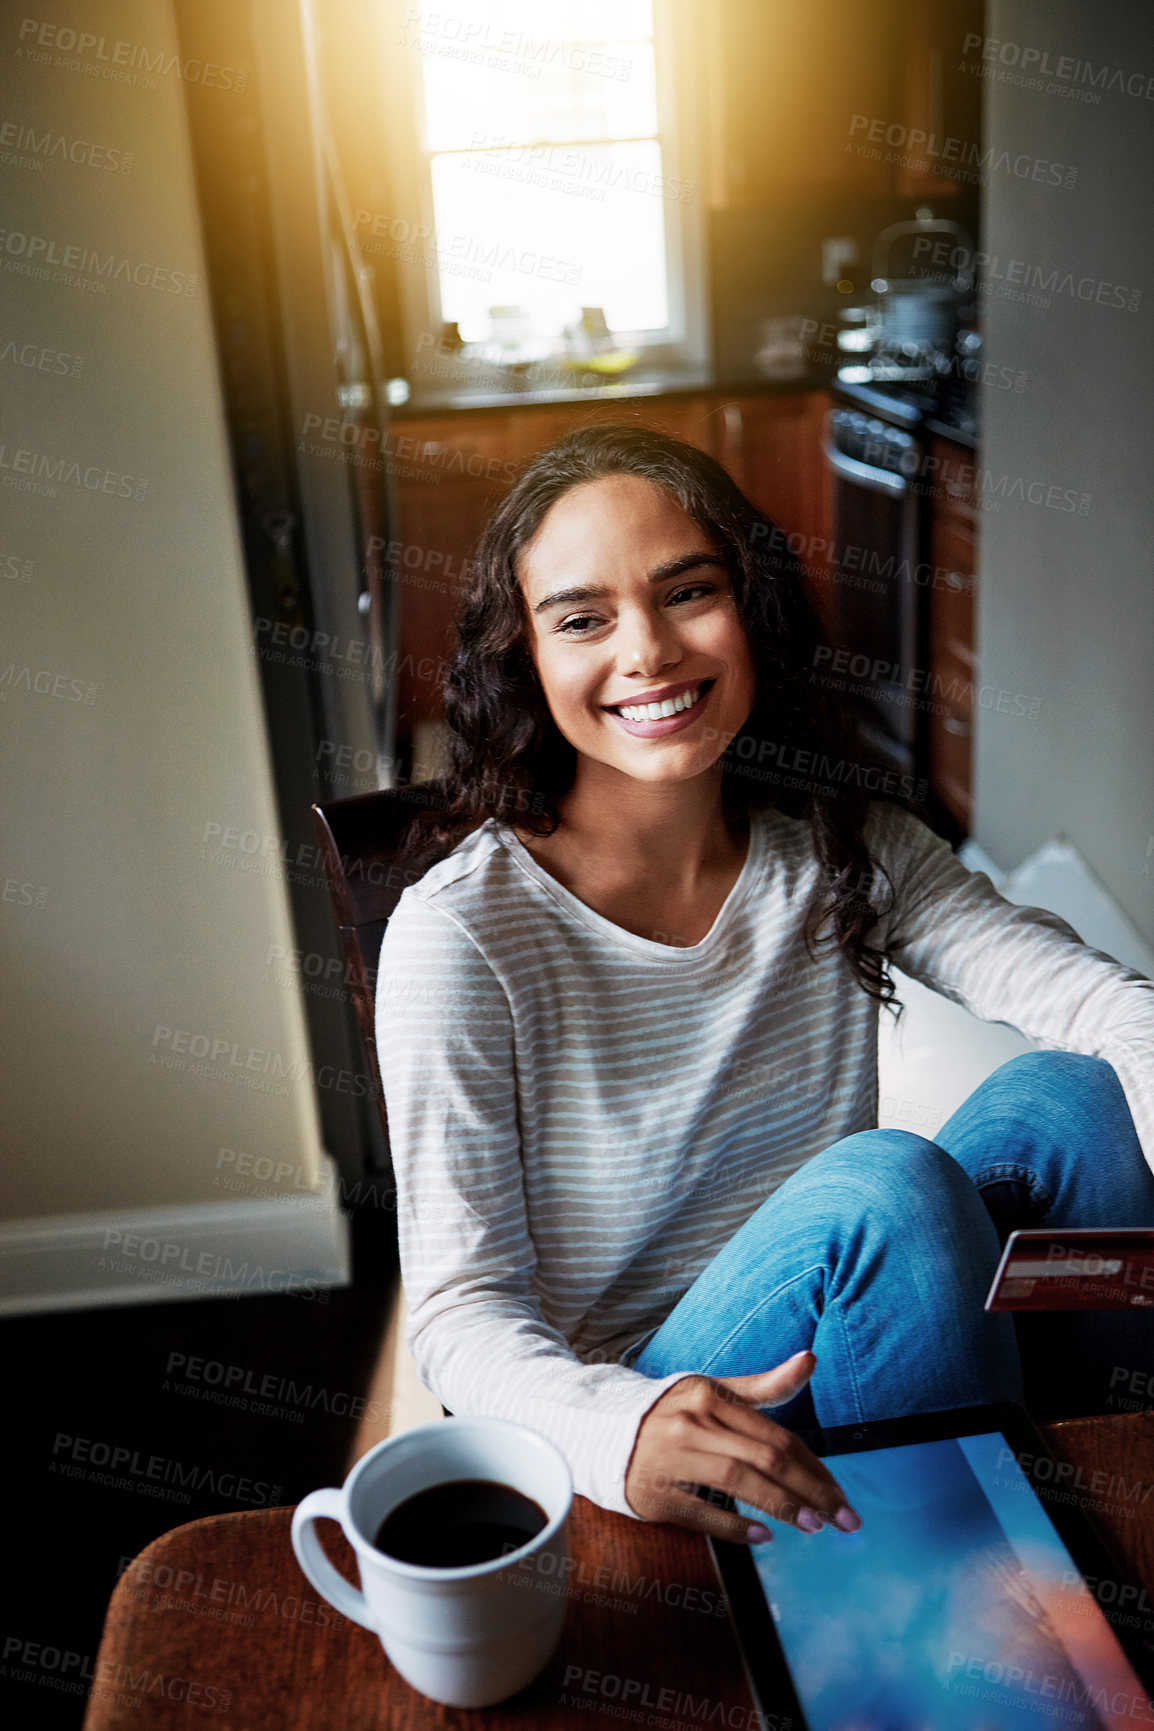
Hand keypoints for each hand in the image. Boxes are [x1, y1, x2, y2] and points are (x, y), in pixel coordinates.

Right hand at [624, 1351, 861, 1543]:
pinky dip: (736, 1527)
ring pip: (738, 1481)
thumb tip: (811, 1360)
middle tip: (843, 1518)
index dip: (814, 1467)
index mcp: (709, 1396)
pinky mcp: (654, 1492)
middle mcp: (691, 1423)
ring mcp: (671, 1458)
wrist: (605, 1432)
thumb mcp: (714, 1392)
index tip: (841, 1493)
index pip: (776, 1435)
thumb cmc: (673, 1413)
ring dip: (782, 1506)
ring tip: (814, 1526)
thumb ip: (765, 1385)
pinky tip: (764, 1536)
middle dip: (811, 1491)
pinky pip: (702, 1512)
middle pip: (765, 1458)